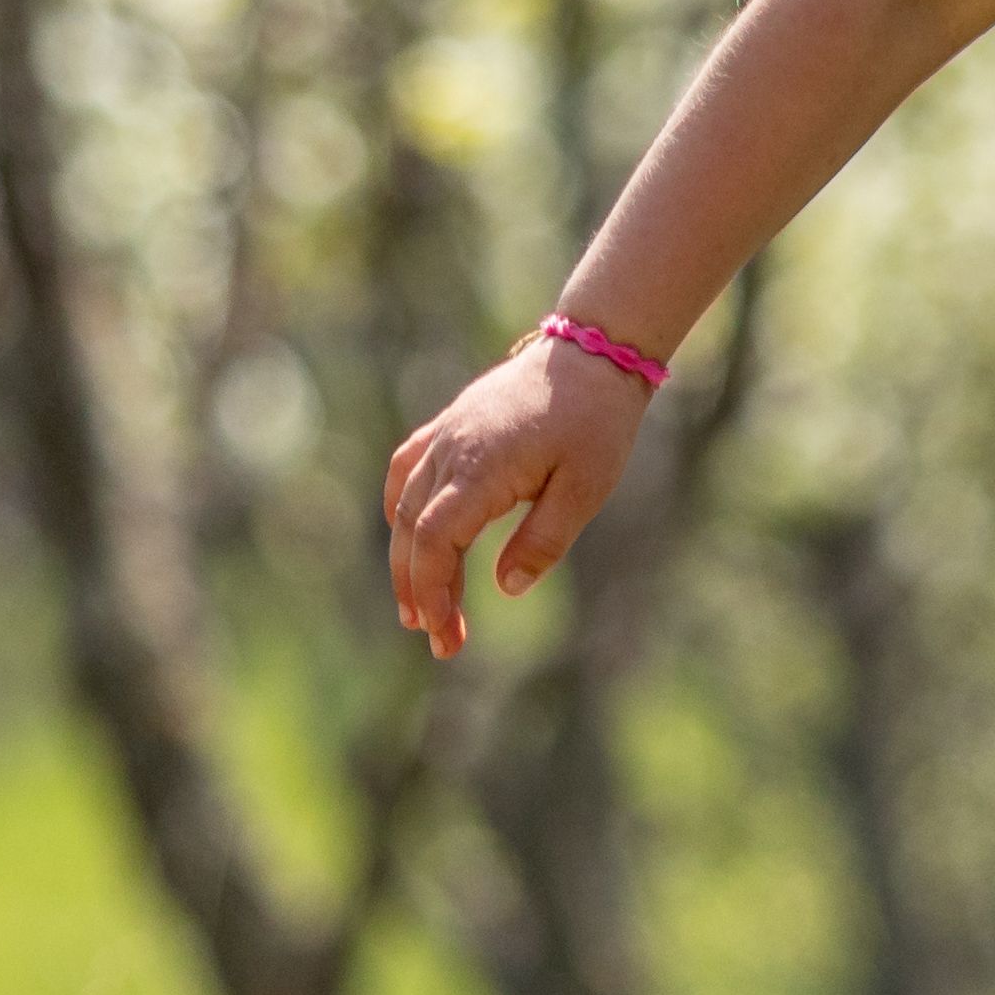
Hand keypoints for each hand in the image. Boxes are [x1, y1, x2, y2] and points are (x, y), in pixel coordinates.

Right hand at [385, 334, 646, 657]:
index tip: (445, 634)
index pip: (433, 540)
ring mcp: (446, 433)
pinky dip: (398, 508)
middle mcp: (451, 449)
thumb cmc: (595, 420)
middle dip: (419, 590)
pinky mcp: (452, 424)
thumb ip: (544, 540)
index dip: (432, 592)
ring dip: (406, 558)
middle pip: (411, 529)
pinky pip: (407, 469)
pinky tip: (406, 536)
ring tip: (418, 608)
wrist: (593, 352)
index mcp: (481, 468)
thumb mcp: (586, 488)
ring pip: (404, 503)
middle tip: (440, 641)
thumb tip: (506, 587)